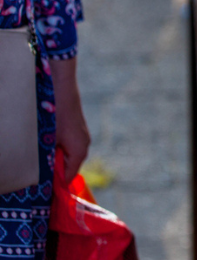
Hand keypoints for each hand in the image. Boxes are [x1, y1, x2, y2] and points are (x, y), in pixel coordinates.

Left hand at [49, 58, 90, 183]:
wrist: (61, 84)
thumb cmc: (54, 113)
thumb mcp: (48, 140)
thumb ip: (48, 161)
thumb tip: (44, 177)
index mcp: (79, 151)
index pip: (68, 177)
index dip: (55, 184)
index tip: (41, 189)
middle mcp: (83, 145)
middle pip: (68, 167)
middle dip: (53, 170)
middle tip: (35, 170)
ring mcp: (81, 136)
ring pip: (66, 155)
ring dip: (53, 157)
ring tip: (38, 154)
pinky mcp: (76, 128)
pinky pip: (67, 145)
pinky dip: (56, 147)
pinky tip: (44, 141)